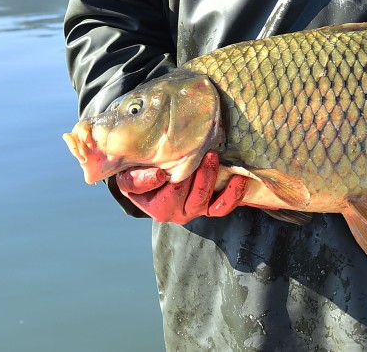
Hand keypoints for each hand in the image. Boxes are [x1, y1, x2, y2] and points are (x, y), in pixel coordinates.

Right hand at [116, 150, 248, 222]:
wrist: (147, 181)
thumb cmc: (137, 176)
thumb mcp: (127, 178)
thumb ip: (135, 180)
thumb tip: (159, 176)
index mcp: (157, 208)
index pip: (167, 195)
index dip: (173, 182)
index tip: (164, 172)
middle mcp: (177, 213)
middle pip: (192, 197)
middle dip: (200, 175)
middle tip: (204, 153)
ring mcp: (195, 211)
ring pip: (207, 201)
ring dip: (212, 178)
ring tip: (214, 156)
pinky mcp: (209, 207)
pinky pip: (223, 206)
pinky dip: (234, 194)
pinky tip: (240, 178)